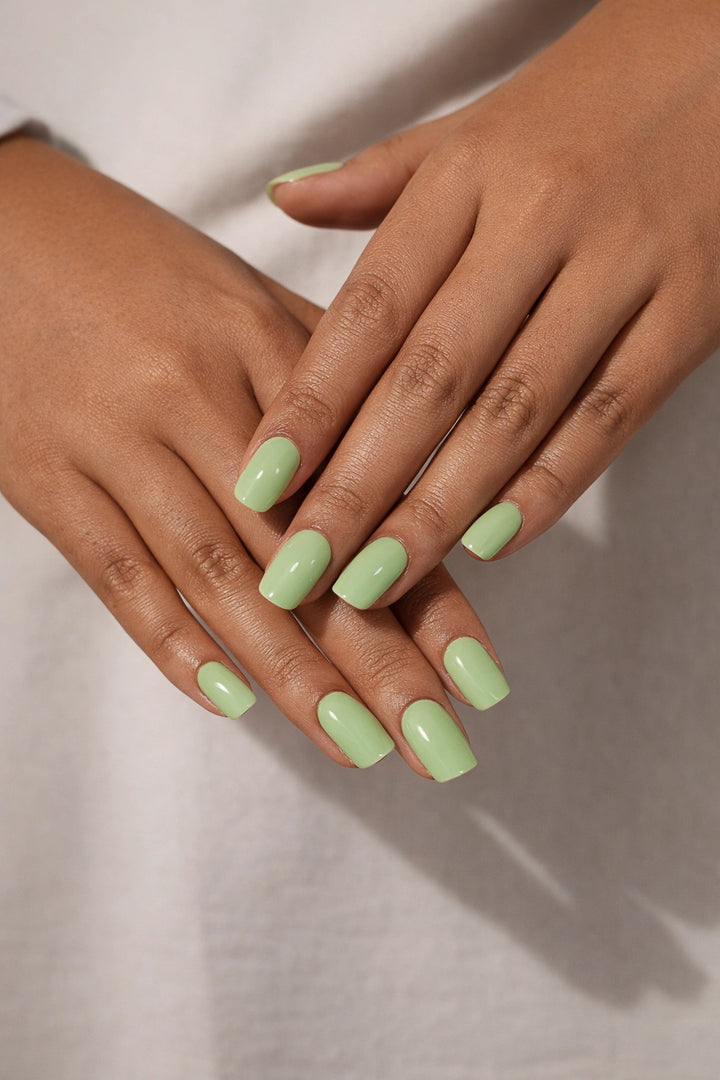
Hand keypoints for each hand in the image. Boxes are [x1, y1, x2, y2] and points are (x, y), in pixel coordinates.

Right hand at [0, 136, 507, 781]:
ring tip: (359, 749)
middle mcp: (198, 396)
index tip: (481, 678)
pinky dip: (168, 640)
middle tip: (440, 749)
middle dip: (378, 661)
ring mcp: (116, 441)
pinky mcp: (44, 477)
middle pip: (301, 551)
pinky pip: (115, 572)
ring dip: (292, 672)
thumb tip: (418, 457)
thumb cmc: (135, 262)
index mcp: (265, 344)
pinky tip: (227, 701)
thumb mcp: (242, 292)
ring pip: (217, 575)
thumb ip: (329, 372)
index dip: (428, 589)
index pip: (367, 490)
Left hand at [241, 0, 719, 608]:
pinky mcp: (690, 312)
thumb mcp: (471, 132)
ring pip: (516, 410)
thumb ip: (376, 180)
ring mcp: (621, 269)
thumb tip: (281, 199)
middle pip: (431, 377)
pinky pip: (612, 414)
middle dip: (358, 485)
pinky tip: (492, 544)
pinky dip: (552, 485)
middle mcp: (536, 222)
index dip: (310, 402)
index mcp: (465, 179)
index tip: (257, 482)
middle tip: (300, 570)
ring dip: (440, 509)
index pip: (370, 309)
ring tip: (375, 584)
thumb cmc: (580, 109)